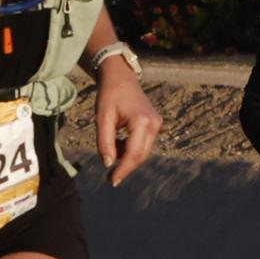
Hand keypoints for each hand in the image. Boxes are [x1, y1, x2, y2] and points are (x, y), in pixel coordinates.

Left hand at [94, 58, 162, 185]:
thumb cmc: (109, 95)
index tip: (112, 181)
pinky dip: (131, 149)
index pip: (134, 153)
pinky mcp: (155, 124)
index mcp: (142, 121)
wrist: (121, 77)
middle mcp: (154, 124)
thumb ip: (104, 142)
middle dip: (126, 167)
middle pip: (141, 155)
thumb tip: (108, 164)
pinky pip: (144, 144)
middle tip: (110, 177)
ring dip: (127, 157)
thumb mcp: (102, 118)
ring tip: (111, 150)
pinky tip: (118, 143)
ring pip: (143, 151)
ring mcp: (157, 124)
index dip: (123, 170)